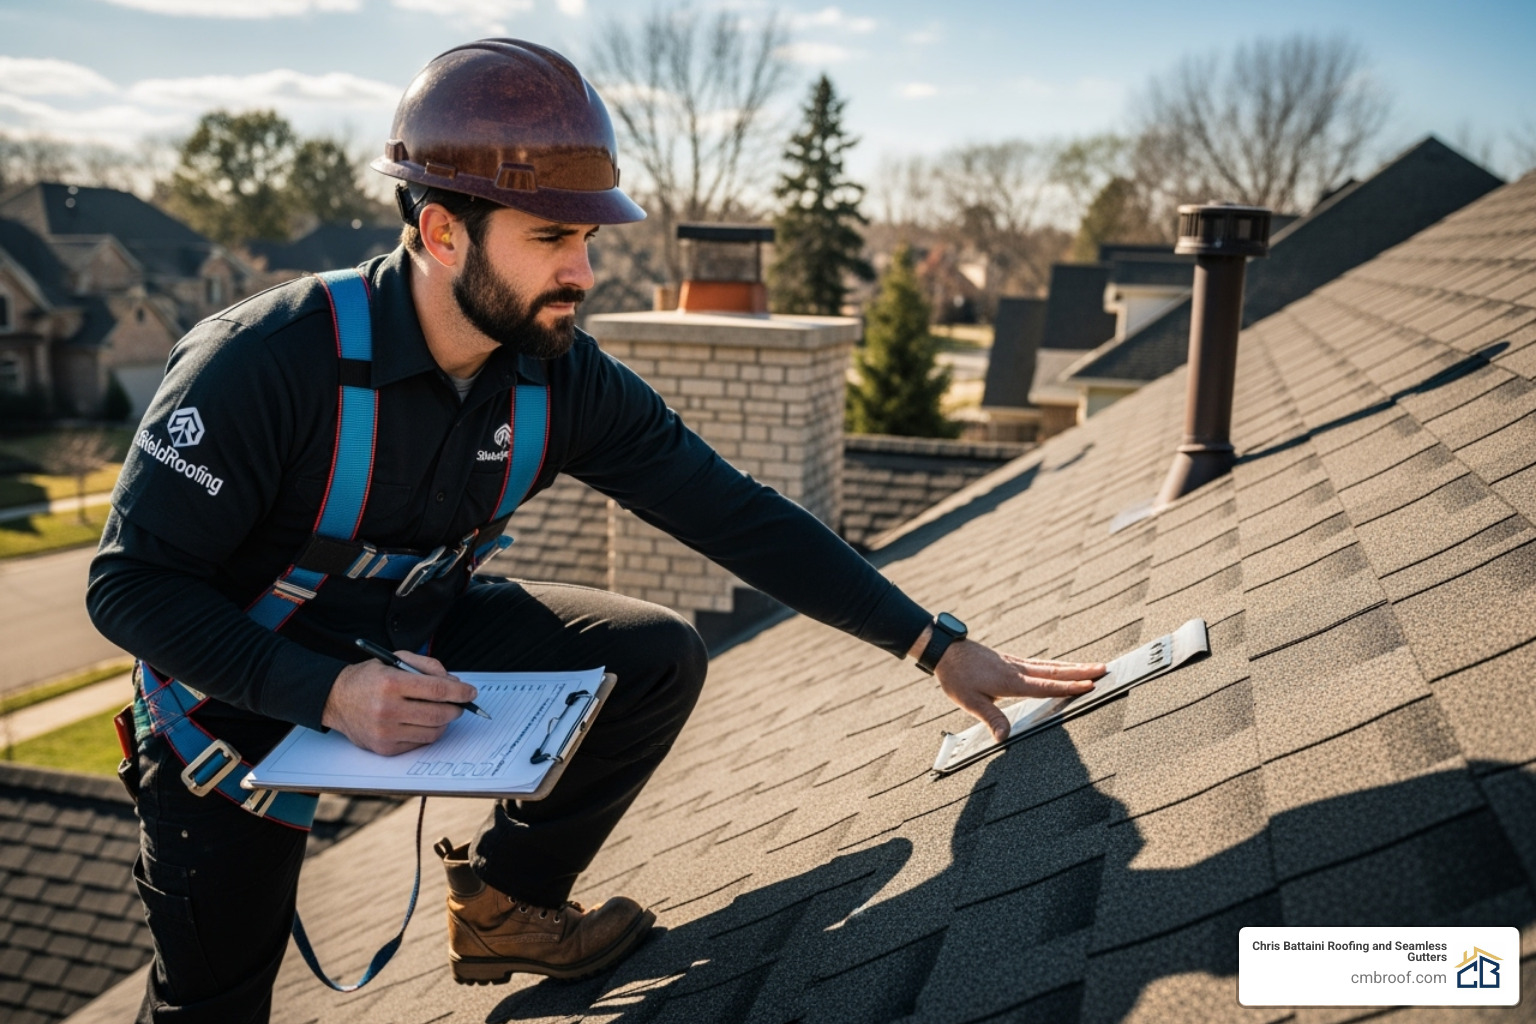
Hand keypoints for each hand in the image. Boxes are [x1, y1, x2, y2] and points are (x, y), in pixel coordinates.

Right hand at [320, 650, 478, 755]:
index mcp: (391, 683)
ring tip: (442, 712)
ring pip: (433, 731)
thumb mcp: (395, 659)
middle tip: (460, 704)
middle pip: (439, 713)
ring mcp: (385, 732)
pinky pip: (419, 743)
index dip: (460, 692)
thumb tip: (455, 682)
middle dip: (457, 708)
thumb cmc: (369, 678)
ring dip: (445, 722)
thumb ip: (428, 666)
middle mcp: (387, 709)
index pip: (437, 690)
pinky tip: (423, 722)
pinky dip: (428, 733)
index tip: (471, 692)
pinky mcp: (384, 748)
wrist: (336, 700)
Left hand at [934, 640, 1103, 742]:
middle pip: (1055, 671)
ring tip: (1093, 666)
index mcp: (1010, 681)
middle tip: (1104, 669)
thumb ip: (990, 718)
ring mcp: (1016, 664)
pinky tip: (1063, 667)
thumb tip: (1005, 738)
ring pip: (1050, 665)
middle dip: (1080, 671)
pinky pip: (1041, 664)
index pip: (1045, 685)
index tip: (1089, 685)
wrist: (945, 651)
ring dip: (1073, 666)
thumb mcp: (969, 701)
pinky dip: (1057, 665)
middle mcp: (1017, 670)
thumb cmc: (956, 677)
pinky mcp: (1012, 662)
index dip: (1068, 687)